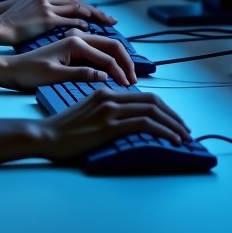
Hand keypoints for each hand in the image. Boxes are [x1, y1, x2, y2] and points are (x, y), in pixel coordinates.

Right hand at [0, 0, 115, 44]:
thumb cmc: (9, 20)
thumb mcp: (23, 6)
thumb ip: (37, 4)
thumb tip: (48, 11)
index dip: (81, 2)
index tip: (93, 10)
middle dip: (92, 8)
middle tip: (107, 17)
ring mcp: (45, 7)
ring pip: (75, 7)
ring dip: (91, 14)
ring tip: (103, 22)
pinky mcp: (45, 19)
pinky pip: (68, 19)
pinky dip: (80, 22)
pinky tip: (88, 28)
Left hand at [5, 33, 137, 89]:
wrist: (12, 69)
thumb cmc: (30, 73)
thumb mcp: (55, 76)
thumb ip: (81, 74)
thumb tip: (105, 77)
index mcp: (74, 41)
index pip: (107, 55)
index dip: (120, 71)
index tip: (128, 86)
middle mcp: (77, 38)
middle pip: (111, 46)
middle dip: (125, 62)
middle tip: (134, 80)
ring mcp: (75, 42)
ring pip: (105, 48)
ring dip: (119, 61)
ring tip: (128, 77)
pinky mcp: (73, 49)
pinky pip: (97, 52)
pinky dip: (108, 61)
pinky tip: (114, 71)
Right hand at [43, 87, 192, 160]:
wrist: (46, 135)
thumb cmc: (63, 130)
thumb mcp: (86, 114)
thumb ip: (105, 112)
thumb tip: (125, 122)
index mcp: (105, 93)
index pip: (142, 96)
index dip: (163, 108)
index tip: (173, 121)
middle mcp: (110, 97)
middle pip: (152, 100)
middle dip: (173, 115)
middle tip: (186, 129)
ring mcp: (110, 110)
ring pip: (152, 110)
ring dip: (173, 123)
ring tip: (185, 136)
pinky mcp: (109, 125)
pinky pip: (145, 124)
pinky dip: (164, 130)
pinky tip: (173, 140)